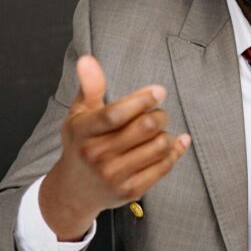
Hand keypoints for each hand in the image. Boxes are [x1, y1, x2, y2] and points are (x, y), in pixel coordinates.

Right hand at [39, 55, 190, 240]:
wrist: (75, 191)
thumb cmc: (81, 145)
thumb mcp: (79, 115)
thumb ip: (89, 87)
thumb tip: (88, 59)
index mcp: (82, 131)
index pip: (115, 114)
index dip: (141, 100)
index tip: (159, 91)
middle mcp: (96, 155)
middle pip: (144, 128)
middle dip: (159, 115)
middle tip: (158, 113)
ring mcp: (113, 175)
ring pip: (158, 146)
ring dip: (166, 134)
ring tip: (158, 132)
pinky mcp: (130, 191)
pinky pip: (163, 167)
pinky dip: (175, 152)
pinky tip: (175, 143)